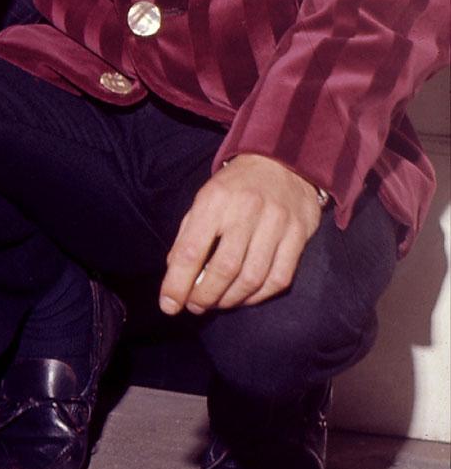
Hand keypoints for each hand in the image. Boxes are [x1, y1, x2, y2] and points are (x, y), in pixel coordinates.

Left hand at [159, 154, 323, 315]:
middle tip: (194, 307)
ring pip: (253, 278)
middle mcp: (246, 211)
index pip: (192, 250)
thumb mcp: (205, 199)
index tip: (169, 304)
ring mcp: (276, 223)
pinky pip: (279, 278)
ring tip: (216, 304)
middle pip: (224, 268)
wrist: (283, 161)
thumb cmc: (235, 186)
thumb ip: (189, 234)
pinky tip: (244, 297)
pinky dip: (258, 296)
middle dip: (205, 296)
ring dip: (230, 300)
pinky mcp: (299, 235)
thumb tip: (176, 274)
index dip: (178, 283)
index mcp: (214, 200)